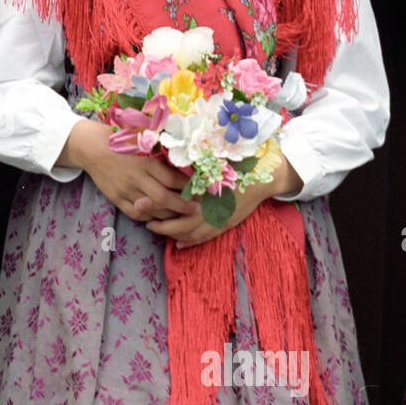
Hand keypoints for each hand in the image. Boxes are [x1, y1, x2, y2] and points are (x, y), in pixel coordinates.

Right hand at [59, 119, 191, 222]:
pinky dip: (150, 217)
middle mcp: (137, 177)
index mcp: (146, 161)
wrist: (93, 148)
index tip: (202, 191)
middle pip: (165, 198)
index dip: (189, 188)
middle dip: (183, 206)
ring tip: (182, 216)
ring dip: (169, 215)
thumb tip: (188, 167)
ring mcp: (126, 190)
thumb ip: (162, 156)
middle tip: (197, 210)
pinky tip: (160, 217)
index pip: (173, 179)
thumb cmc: (123, 142)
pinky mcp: (117, 198)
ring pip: (152, 209)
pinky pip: (137, 214)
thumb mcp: (144, 144)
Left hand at [143, 155, 302, 247]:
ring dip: (173, 235)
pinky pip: (204, 238)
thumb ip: (192, 166)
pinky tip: (178, 244)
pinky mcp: (225, 225)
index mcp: (204, 192)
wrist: (264, 178)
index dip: (157, 205)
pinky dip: (190, 242)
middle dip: (161, 226)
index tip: (141, 202)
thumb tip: (167, 160)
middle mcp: (210, 209)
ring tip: (157, 230)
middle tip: (146, 223)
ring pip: (191, 234)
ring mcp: (219, 220)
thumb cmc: (237, 165)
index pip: (175, 202)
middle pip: (181, 224)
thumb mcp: (213, 162)